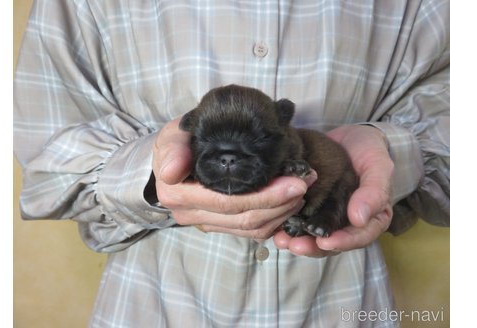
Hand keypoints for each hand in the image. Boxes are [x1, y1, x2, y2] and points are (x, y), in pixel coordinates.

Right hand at [152, 117, 316, 239]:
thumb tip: (172, 171)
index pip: (227, 202)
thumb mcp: (170, 138)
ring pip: (251, 229)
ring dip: (282, 213)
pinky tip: (289, 203)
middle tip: (306, 182)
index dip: (265, 196)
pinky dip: (274, 220)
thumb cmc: (177, 144)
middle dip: (281, 203)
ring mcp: (206, 223)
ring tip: (303, 190)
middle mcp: (191, 215)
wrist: (172, 160)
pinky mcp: (219, 226)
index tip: (294, 181)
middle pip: (244, 218)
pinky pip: (250, 232)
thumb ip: (173, 149)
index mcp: (178, 195)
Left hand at [274, 125, 393, 256]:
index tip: (325, 242)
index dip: (342, 242)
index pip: (359, 237)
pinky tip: (274, 226)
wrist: (349, 136)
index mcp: (371, 219)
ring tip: (280, 239)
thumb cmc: (369, 151)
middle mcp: (348, 223)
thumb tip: (360, 219)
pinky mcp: (310, 207)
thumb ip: (374, 191)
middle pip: (332, 243)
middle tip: (294, 245)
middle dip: (312, 246)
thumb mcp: (378, 165)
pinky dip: (287, 225)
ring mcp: (327, 216)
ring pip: (313, 236)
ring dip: (296, 240)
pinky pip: (299, 221)